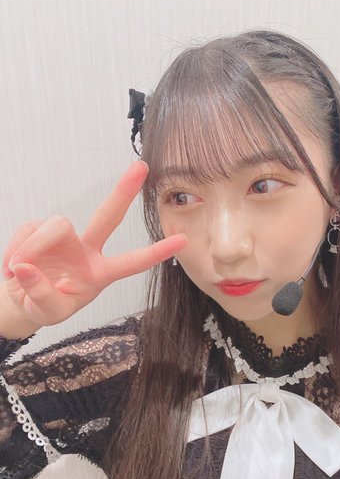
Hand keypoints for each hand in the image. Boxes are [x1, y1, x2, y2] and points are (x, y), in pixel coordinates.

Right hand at [1, 161, 186, 326]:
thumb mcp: (46, 312)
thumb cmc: (42, 306)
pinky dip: (15, 248)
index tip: (183, 240)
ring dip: (34, 247)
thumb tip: (27, 267)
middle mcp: (87, 250)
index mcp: (100, 273)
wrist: (18, 299)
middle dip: (124, 191)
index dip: (156, 252)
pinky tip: (11, 268)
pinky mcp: (39, 229)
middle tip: (142, 166)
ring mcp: (64, 238)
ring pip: (56, 225)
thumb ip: (41, 294)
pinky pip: (28, 230)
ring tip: (18, 271)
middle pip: (108, 216)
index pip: (132, 262)